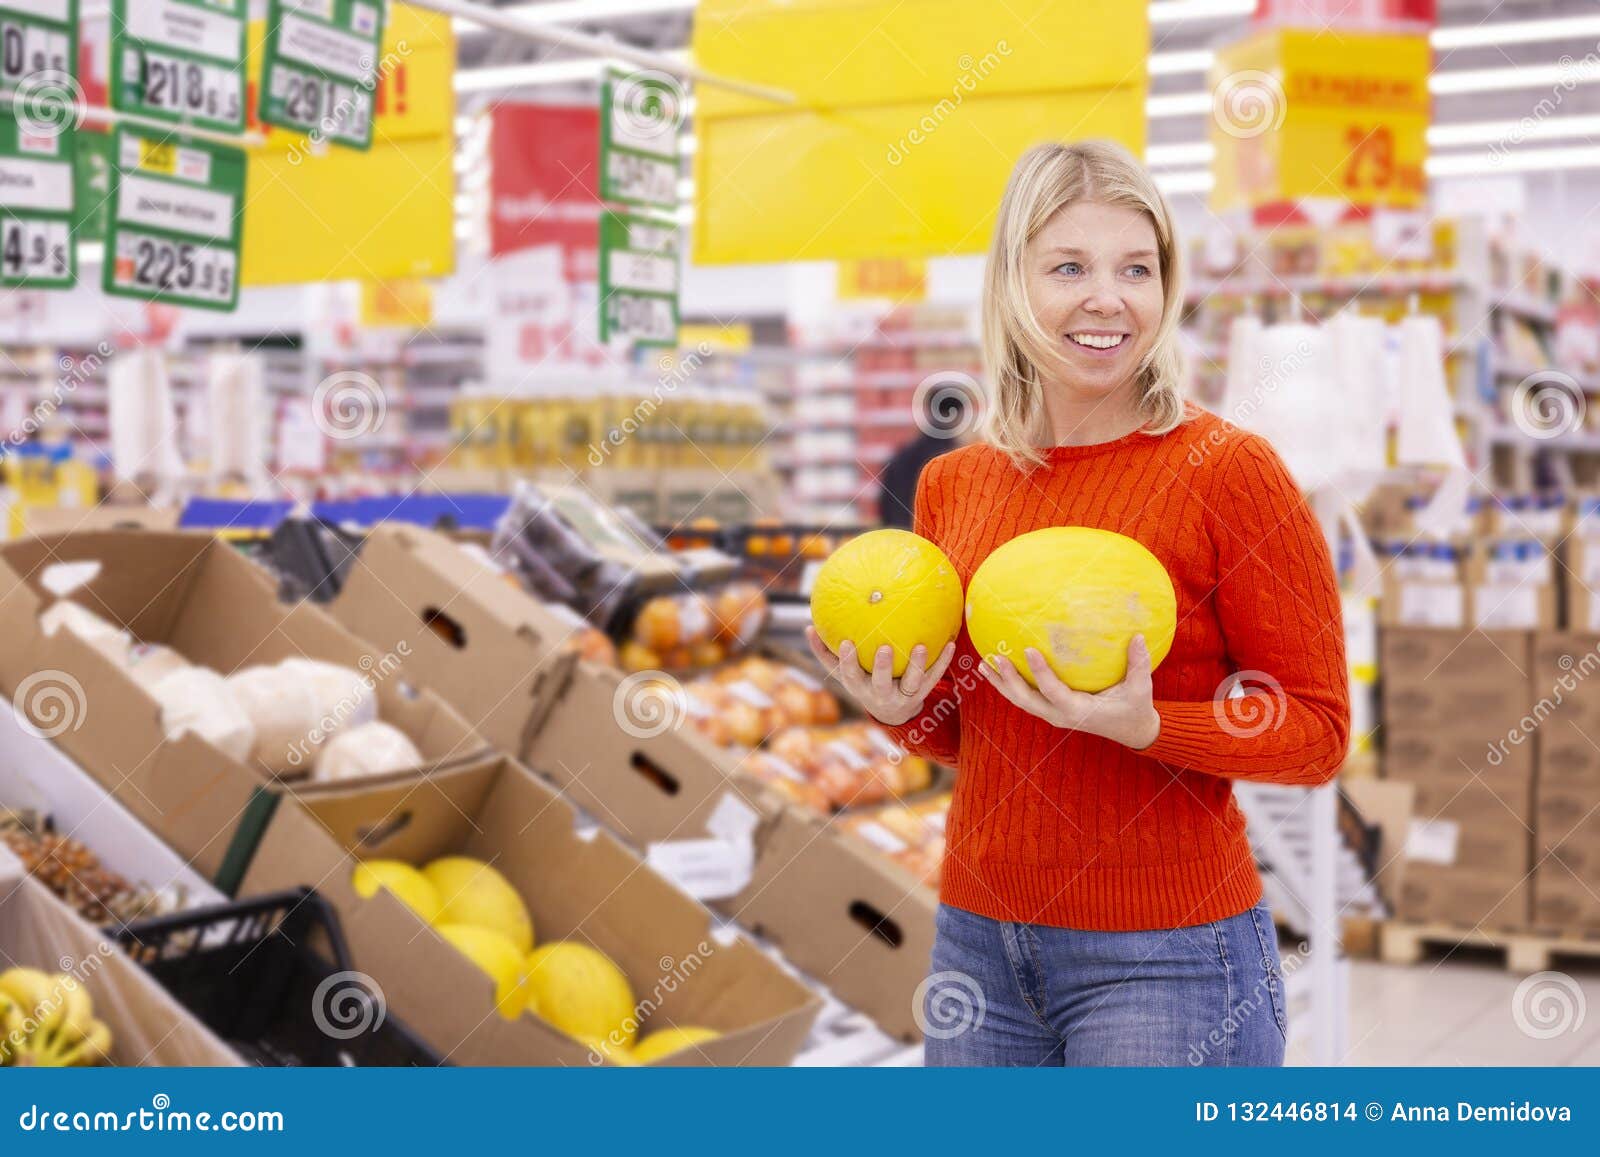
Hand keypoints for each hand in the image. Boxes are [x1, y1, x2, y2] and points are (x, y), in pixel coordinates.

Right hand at [804, 626, 957, 726]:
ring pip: (911, 682)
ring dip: (916, 665)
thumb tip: (808, 627)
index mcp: (860, 687)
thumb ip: (825, 652)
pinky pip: (933, 678)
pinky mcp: (921, 694)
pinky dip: (941, 662)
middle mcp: (881, 694)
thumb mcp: (844, 673)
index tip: (846, 642)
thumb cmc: (863, 682)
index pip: (850, 676)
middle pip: (881, 683)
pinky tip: (950, 644)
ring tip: (921, 646)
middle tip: (884, 648)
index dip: (848, 661)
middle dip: (882, 668)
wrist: (892, 712)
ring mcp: (903, 696)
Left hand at [977, 635, 1160, 749]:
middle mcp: (1060, 715)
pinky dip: (1011, 686)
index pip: (1053, 691)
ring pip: (1021, 701)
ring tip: (984, 664)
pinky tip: (999, 669)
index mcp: (1078, 711)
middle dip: (1008, 681)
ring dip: (1002, 684)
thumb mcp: (1140, 689)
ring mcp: (1054, 714)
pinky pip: (1027, 698)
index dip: (1040, 672)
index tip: (1028, 650)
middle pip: (1026, 700)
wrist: (1132, 730)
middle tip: (994, 658)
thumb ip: (1138, 664)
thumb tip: (1139, 636)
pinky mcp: (1052, 710)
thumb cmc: (1135, 708)